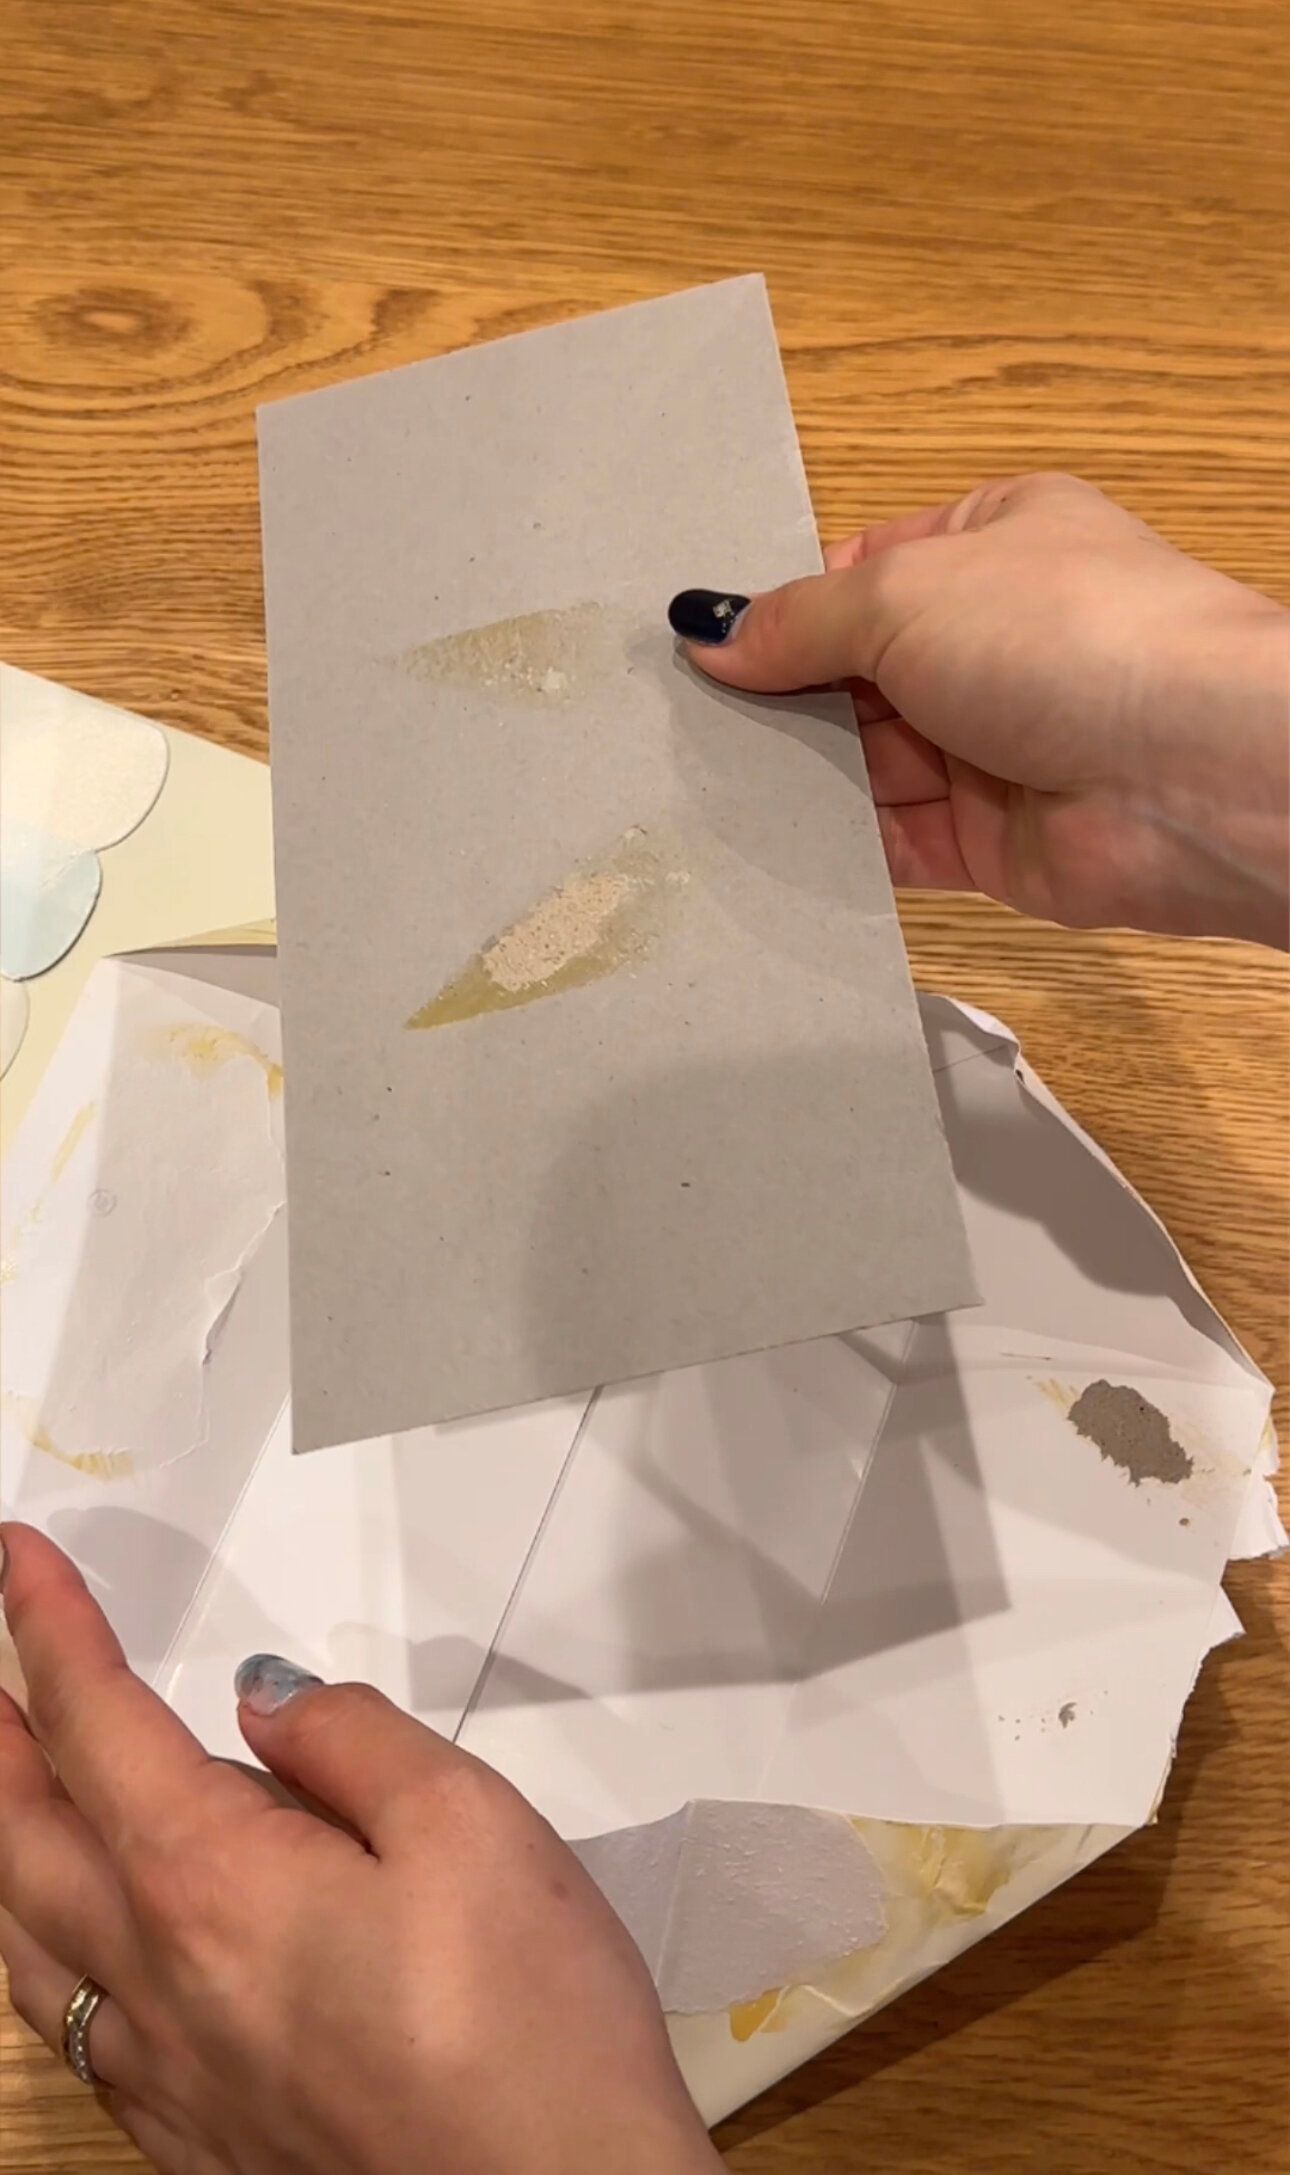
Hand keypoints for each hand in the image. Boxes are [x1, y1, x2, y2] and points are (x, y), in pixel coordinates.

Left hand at [0, 1526, 718, 2174]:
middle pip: (22, 1836)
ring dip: (3, 1846)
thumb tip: (265, 1709)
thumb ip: (350, 1743)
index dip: (44, 1630)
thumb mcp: (469, 1824)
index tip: (18, 1561)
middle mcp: (160, 1986)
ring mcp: (170, 2079)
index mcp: (212, 1885)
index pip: (94, 1724)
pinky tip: (73, 1953)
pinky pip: (74, 2037)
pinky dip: (40, 1960)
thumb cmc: (529, 2030)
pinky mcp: (202, 2145)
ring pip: (24, 1948)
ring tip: (10, 1790)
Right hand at [668, 472, 1289, 943]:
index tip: (699, 645)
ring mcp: (991, 744)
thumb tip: (704, 630)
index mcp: (990, 542)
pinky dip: (828, 847)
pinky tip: (752, 845)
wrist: (1188, 773)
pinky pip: (887, 843)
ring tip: (690, 786)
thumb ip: (799, 621)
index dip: (783, 608)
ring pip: (864, 763)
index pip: (859, 573)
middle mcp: (992, 641)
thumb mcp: (906, 592)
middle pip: (853, 674)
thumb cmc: (1061, 634)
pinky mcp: (985, 841)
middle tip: (672, 726)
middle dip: (777, 699)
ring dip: (793, 777)